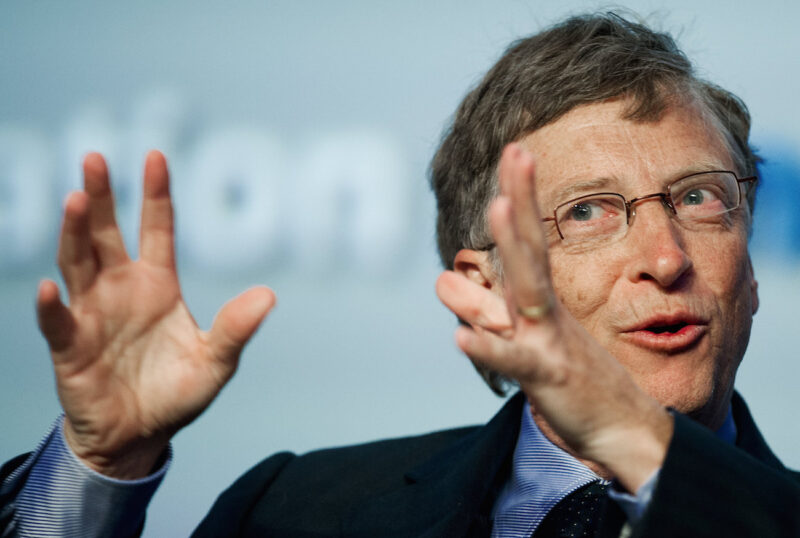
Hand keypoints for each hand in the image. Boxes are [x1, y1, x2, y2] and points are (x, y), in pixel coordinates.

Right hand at [36, 151, 274, 478]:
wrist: (140, 436)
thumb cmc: (176, 394)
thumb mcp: (216, 362)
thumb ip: (236, 329)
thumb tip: (269, 295)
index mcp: (158, 285)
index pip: (156, 229)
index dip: (156, 194)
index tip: (156, 156)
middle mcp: (121, 290)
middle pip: (107, 233)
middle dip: (101, 197)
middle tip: (95, 158)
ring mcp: (92, 314)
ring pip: (77, 263)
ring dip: (74, 233)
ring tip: (75, 199)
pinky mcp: (70, 348)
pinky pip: (58, 323)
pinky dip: (52, 307)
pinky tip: (50, 290)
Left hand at [436, 143, 671, 491]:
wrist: (625, 430)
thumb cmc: (572, 379)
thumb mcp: (519, 338)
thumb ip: (481, 309)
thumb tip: (441, 280)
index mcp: (541, 300)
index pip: (526, 241)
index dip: (519, 197)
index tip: (514, 151)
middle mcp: (546, 312)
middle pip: (530, 249)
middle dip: (521, 199)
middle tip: (517, 151)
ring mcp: (550, 341)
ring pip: (529, 292)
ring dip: (512, 250)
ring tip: (495, 208)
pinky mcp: (550, 379)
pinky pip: (517, 363)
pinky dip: (491, 350)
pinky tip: (462, 339)